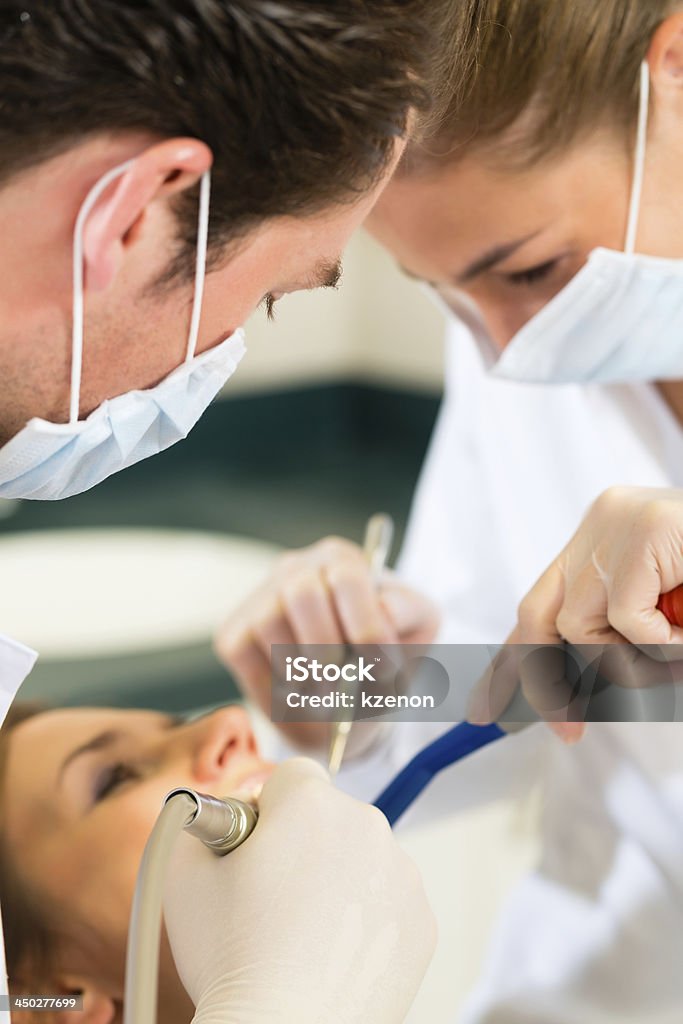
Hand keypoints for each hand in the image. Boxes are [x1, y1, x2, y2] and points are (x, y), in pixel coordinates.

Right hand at [163, 758, 436, 1023]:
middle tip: (270, 899)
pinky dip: (363, 919)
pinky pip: (385, 901)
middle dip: (302, 844)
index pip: (290, 776)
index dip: (265, 809)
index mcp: (311, 803)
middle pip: (328, 816)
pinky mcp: (421, 921)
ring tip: (299, 934)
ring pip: (360, 858)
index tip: (253, 847)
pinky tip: (330, 952)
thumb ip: (206, 818)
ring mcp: (401, 874)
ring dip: (336, 879)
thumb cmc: (231, 957)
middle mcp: (366, 825)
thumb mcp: (185, 872)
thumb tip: (228, 812)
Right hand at [214, 536, 439, 750]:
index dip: (366, 628)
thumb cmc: (385, 654)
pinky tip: (301, 693)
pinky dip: (274, 682)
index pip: (347, 578)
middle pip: (302, 594)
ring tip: (329, 696)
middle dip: (328, 650)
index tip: (383, 670)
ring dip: (303, 671)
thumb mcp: (415, 630)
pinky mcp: (234, 633)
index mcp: (343, 560)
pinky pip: (244, 651)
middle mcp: (297, 568)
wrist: (352, 698)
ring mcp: (260, 598)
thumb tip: (384, 607)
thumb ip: (409, 610)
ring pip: (270, 622)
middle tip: (347, 690)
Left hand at [469, 487, 682, 738]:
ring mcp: (620, 519)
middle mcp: (601, 521)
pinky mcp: (645, 528)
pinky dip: (661, 642)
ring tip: (676, 643)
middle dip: (541, 679)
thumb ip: (620, 647)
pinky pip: (626, 617)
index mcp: (603, 538)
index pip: (540, 602)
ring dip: (630, 660)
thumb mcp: (663, 626)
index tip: (490, 705)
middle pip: (539, 612)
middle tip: (563, 732)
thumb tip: (569, 695)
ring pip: (583, 623)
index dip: (515, 658)